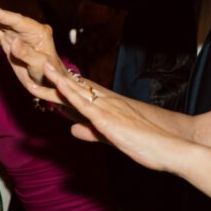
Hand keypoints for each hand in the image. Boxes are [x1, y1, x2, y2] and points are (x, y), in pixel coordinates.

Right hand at [0, 0, 65, 102]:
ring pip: (0, 21)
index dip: (1, 15)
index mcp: (38, 32)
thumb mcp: (40, 67)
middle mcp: (27, 30)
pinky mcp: (11, 41)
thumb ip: (28, 54)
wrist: (50, 83)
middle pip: (7, 16)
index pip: (16, 21)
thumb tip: (13, 42)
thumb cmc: (49, 75)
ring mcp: (18, 35)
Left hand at [44, 63, 184, 172]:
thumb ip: (90, 132)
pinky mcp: (108, 120)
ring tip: (42, 64)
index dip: (64, 82)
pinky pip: (85, 104)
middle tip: (38, 62)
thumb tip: (72, 128)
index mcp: (108, 106)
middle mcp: (108, 102)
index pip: (81, 91)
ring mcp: (108, 109)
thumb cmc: (146, 145)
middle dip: (57, 77)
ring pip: (78, 91)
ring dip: (59, 78)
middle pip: (76, 87)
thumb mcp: (110, 137)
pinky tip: (59, 85)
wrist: (172, 148)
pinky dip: (71, 94)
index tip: (48, 72)